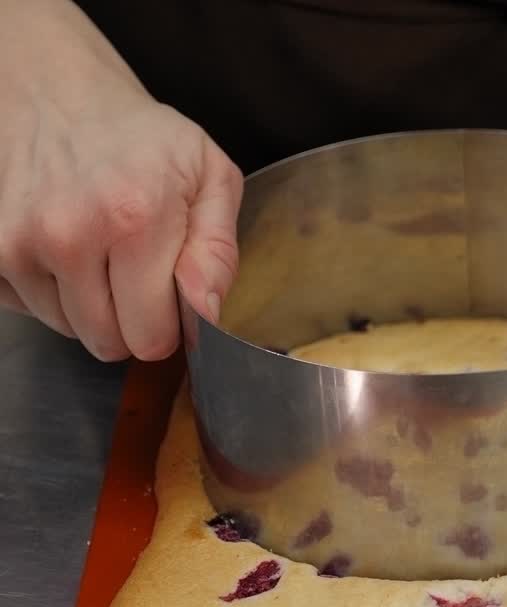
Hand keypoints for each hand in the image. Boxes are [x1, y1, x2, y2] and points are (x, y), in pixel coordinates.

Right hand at [0, 5, 240, 360]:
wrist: (57, 94)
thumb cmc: (143, 139)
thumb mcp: (210, 178)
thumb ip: (218, 251)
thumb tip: (205, 312)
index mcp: (135, 218)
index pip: (152, 335)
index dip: (170, 323)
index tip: (172, 295)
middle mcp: (68, 234)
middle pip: (108, 341)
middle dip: (131, 318)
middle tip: (138, 270)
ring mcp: (17, 242)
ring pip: (67, 328)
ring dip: (90, 304)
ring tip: (101, 249)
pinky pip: (28, 308)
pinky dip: (50, 290)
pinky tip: (64, 249)